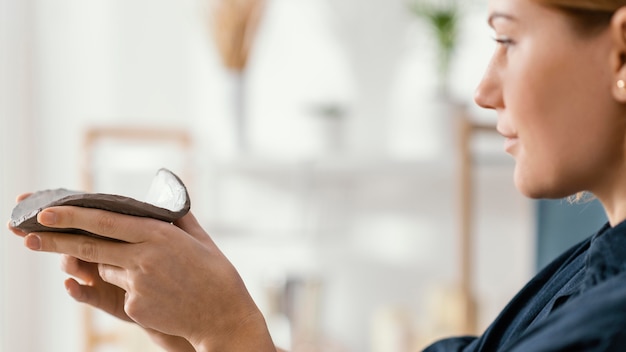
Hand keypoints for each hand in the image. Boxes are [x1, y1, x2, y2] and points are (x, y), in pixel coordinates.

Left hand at [11, 203, 274, 350]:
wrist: (224, 316)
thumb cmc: (216, 274)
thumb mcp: (199, 238)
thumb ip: (177, 216)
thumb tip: (167, 191)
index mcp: (159, 235)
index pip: (105, 222)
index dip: (72, 217)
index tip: (45, 213)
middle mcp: (144, 258)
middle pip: (89, 247)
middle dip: (56, 241)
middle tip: (29, 236)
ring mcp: (138, 285)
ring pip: (107, 269)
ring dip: (115, 265)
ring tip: (154, 273)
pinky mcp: (135, 308)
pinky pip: (121, 292)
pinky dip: (131, 288)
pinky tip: (160, 293)